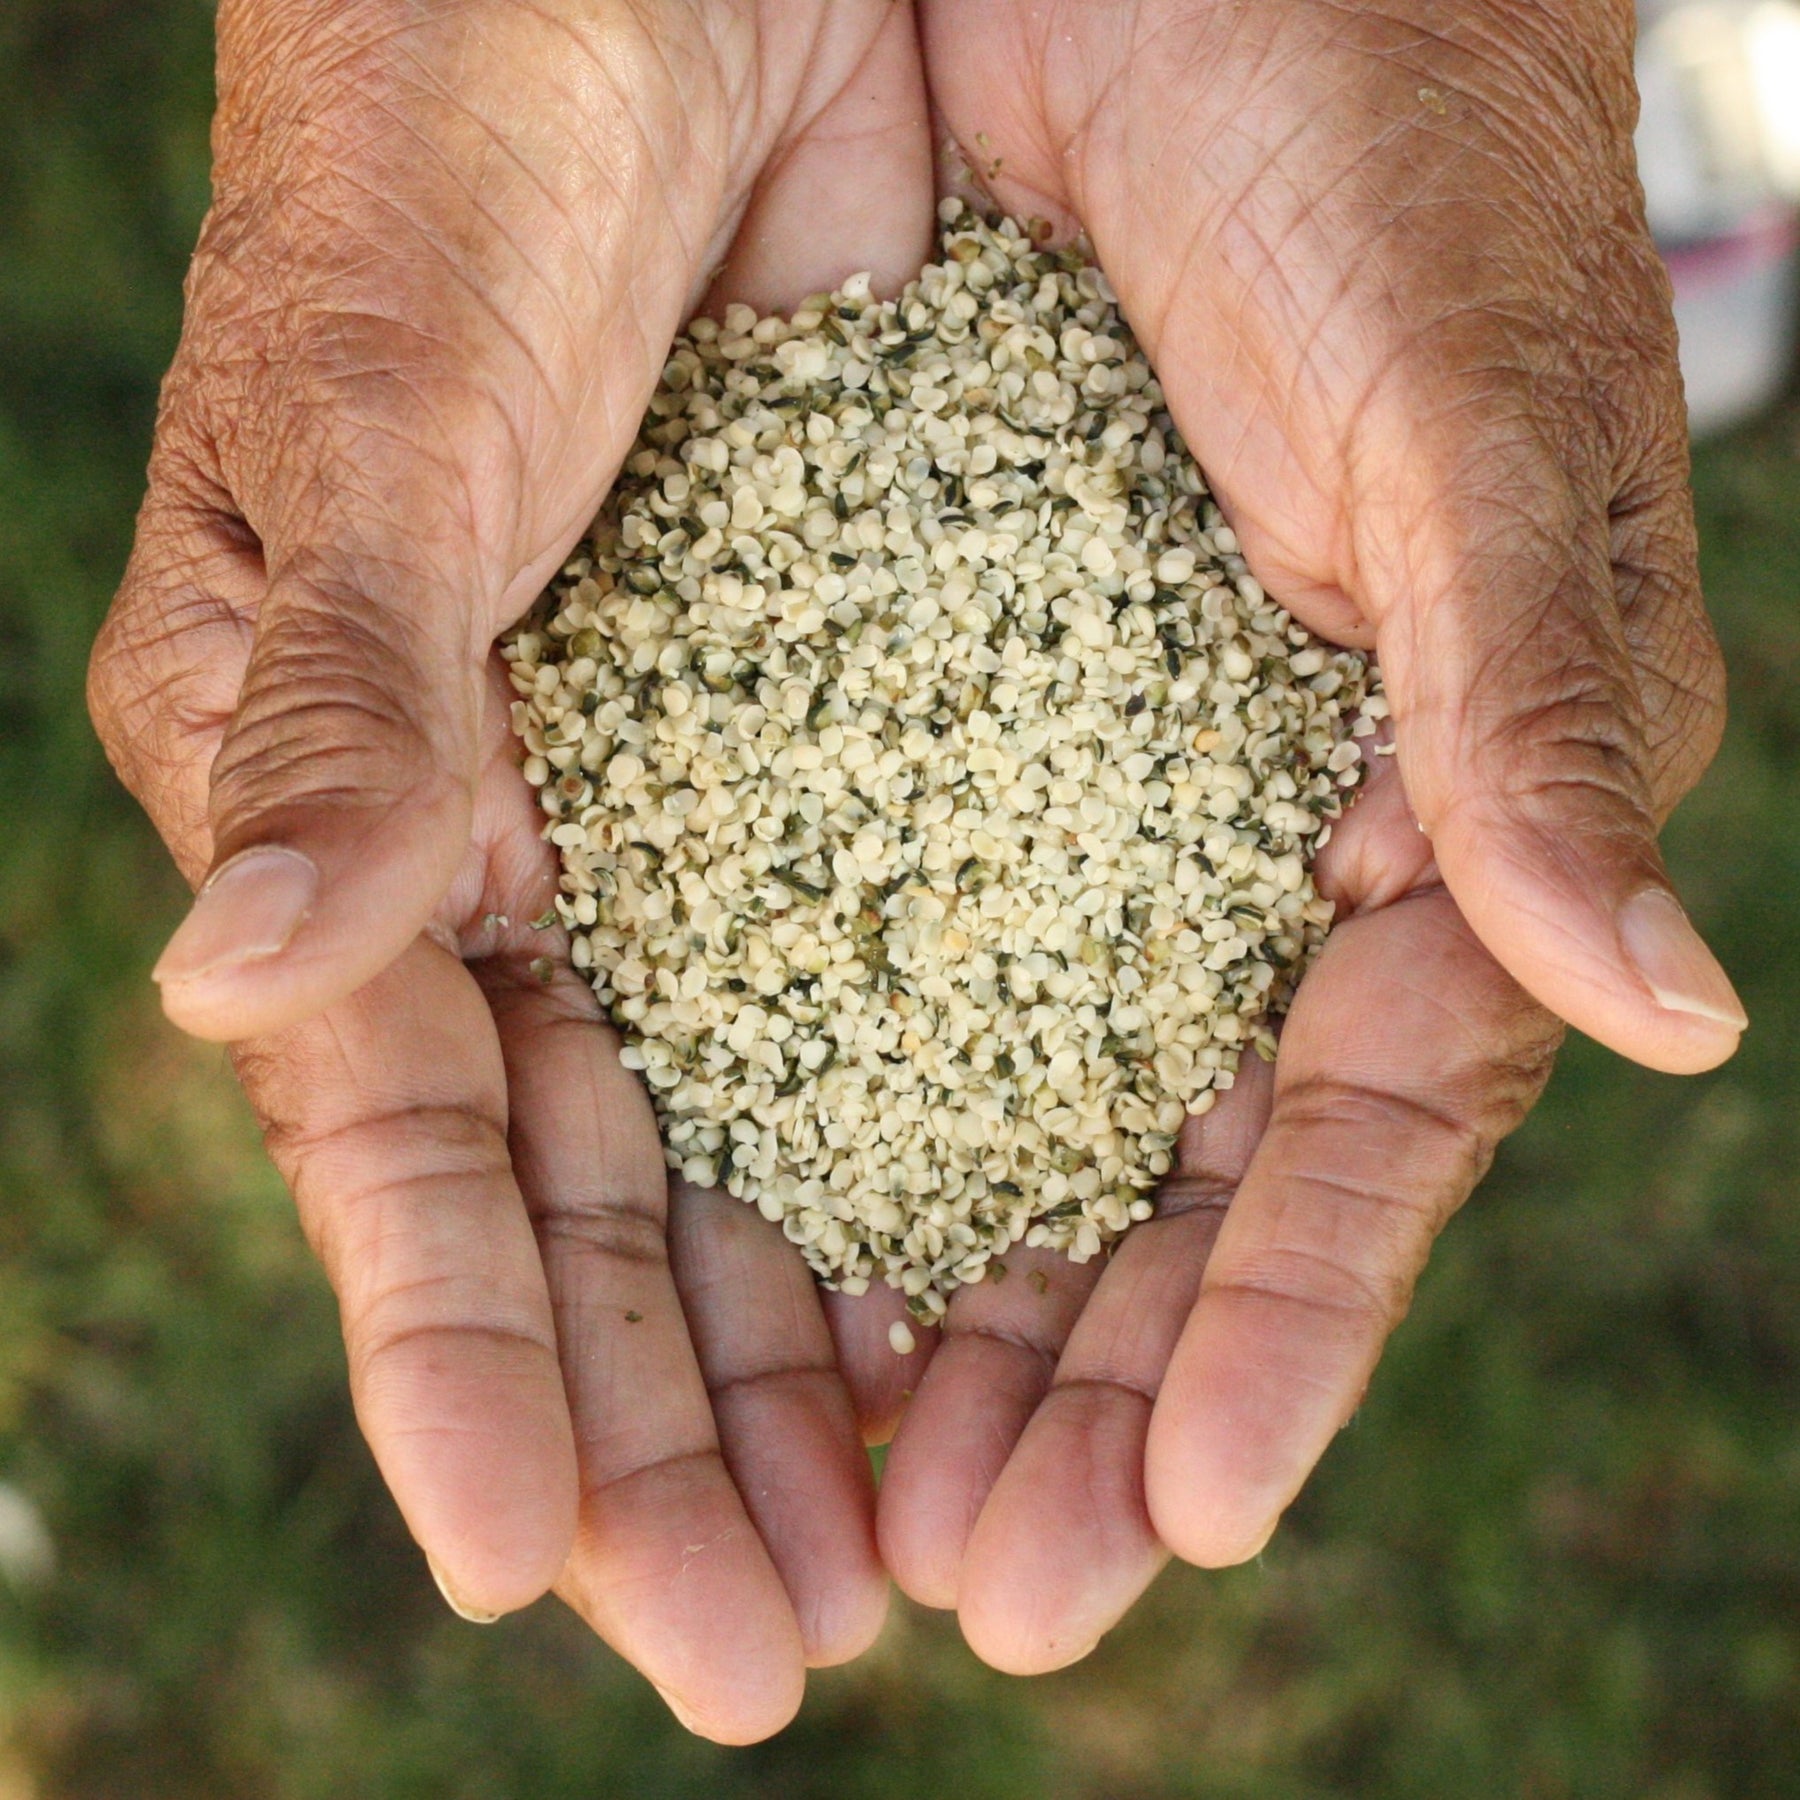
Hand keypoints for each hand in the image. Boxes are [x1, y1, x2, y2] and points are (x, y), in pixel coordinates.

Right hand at [89, 0, 935, 1741]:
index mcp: (357, 778)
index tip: (534, 1566)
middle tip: (761, 1658)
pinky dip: (950, 1139)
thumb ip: (339, 699)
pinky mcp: (866, 721)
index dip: (456, 1352)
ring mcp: (701, 797)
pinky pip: (911, 973)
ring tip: (906, 1550)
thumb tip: (255, 980)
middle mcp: (526, 827)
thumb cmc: (460, 119)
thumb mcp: (390, 406)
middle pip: (592, 1191)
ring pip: (755, 1131)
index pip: (404, 1130)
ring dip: (812, 1340)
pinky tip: (1012, 1290)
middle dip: (659, 1425)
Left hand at [860, 0, 1744, 1670]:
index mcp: (1414, 798)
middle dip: (1084, 1389)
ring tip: (847, 1518)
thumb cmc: (1375, 136)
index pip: (1357, 1120)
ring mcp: (1055, 798)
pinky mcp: (886, 714)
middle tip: (986, 1597)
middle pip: (1162, 1172)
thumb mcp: (1463, 421)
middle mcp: (1228, 836)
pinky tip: (737, 1268)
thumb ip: (1535, 711)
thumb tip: (1663, 1009)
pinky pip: (832, 952)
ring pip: (991, 1109)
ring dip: (927, 1316)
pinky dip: (792, 1119)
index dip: (1284, 1318)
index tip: (1185, 1511)